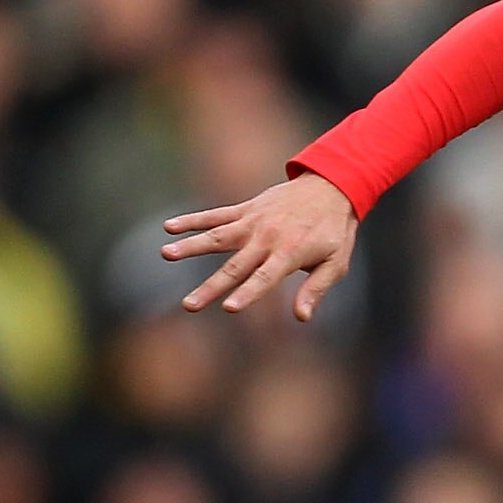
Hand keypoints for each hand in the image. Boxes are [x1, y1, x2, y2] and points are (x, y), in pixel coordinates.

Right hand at [162, 171, 357, 320]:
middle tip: (189, 305)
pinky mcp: (246, 209)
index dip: (247, 293)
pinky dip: (193, 220)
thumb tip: (301, 317)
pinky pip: (215, 215)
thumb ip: (316, 289)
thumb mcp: (336, 263)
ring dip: (191, 246)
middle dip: (211, 287)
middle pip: (234, 266)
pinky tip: (169, 227)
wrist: (332, 186)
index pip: (264, 279)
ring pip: (217, 236)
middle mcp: (267, 238)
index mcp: (289, 254)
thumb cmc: (335, 231)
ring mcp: (253, 221)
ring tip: (166, 254)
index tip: (228, 308)